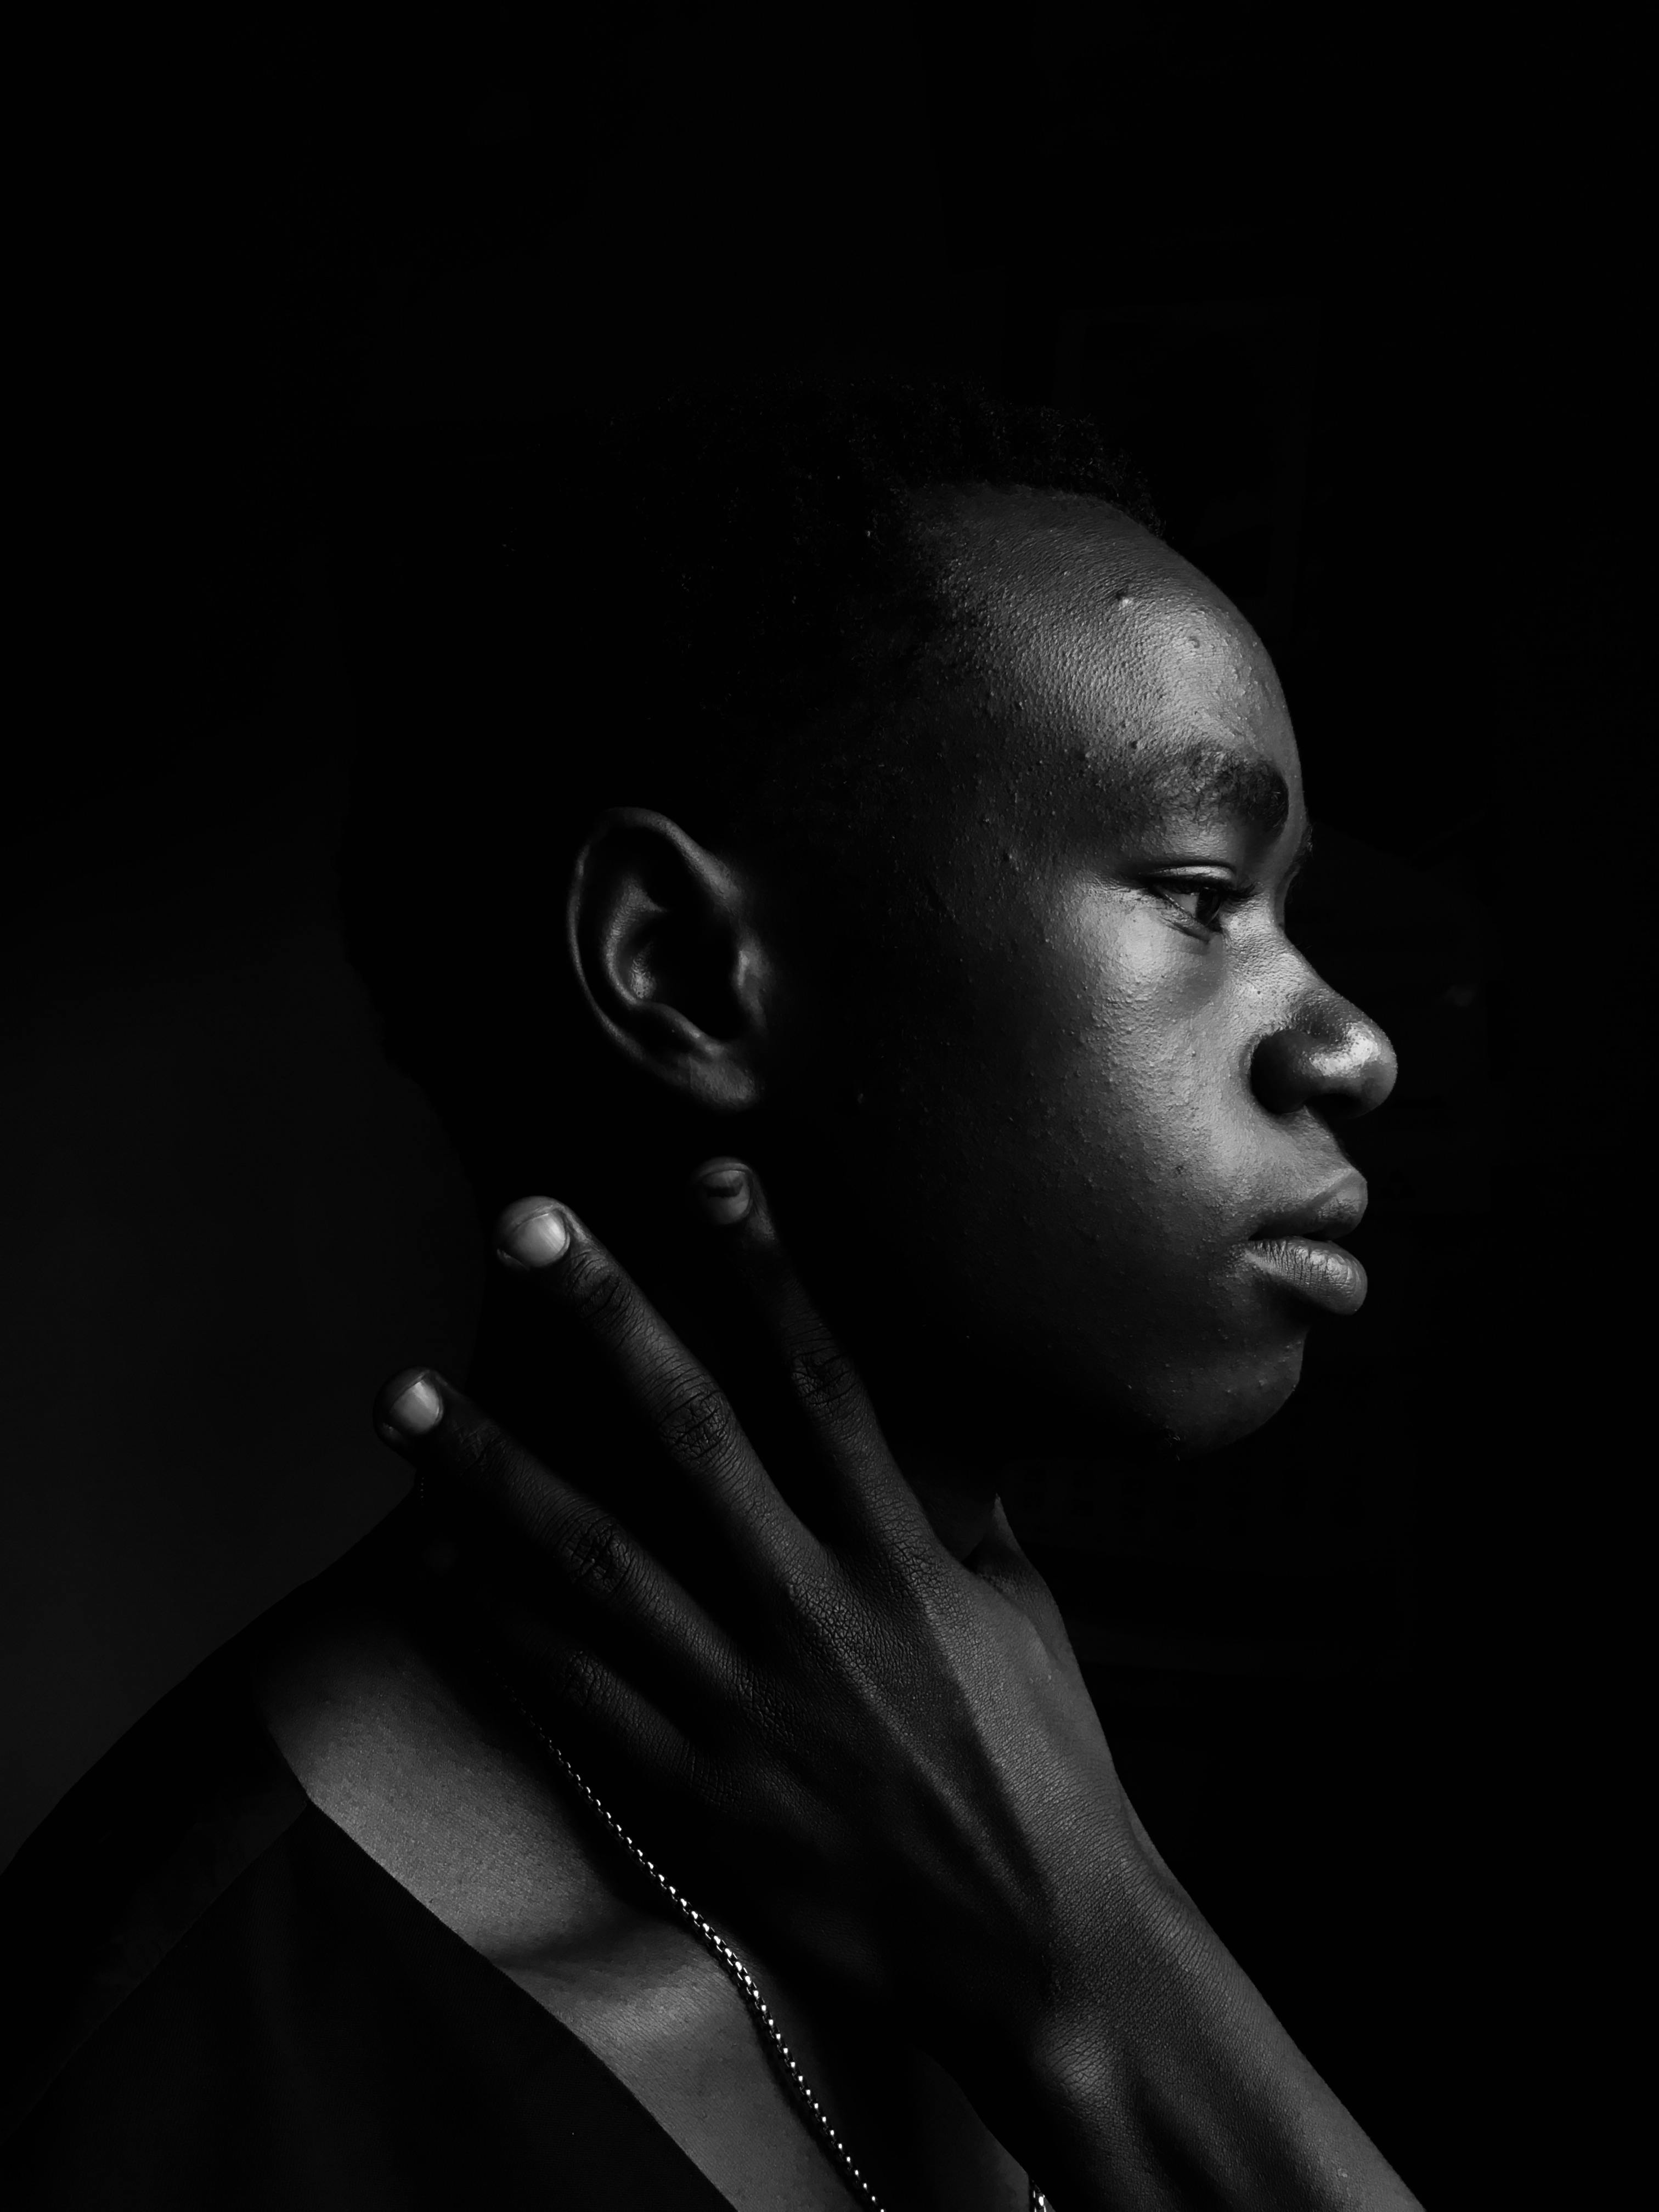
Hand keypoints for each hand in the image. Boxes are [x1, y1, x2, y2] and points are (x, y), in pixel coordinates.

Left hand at [374, 1157, 1168, 2083]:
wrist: (1035, 1955)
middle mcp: (811, 1614)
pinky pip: (568, 1692)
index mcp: (902, 1560)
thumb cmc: (1045, 1773)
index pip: (825, 1384)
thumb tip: (930, 1436)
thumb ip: (960, 1519)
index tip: (712, 1179)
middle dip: (605, 1320)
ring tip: (406, 1399)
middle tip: (524, 1226)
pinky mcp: (688, 1792)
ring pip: (592, 1560)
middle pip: (689, 1437)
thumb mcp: (1022, 1619)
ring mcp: (739, 1706)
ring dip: (490, 1472)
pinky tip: (430, 1561)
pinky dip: (494, 1622)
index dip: (766, 1273)